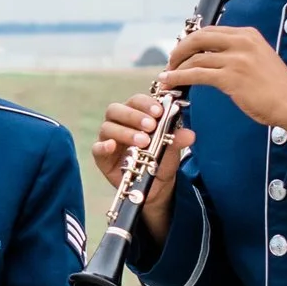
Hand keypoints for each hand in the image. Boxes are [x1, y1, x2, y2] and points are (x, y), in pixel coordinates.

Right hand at [94, 92, 195, 243]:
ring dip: (125, 132)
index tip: (159, 111)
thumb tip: (189, 134)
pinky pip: (97, 148)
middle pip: (116, 109)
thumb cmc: (161, 159)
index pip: (136, 101)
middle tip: (151, 126)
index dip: (146, 103)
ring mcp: (108, 138)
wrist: (156, 185)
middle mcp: (119, 123)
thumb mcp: (172, 149)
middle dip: (134, 116)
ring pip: (107, 127)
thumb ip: (178, 139)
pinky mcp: (102, 156)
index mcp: (135, 114)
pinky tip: (113, 146)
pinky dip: (104, 146)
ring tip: (143, 142)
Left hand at [159, 26, 286, 133]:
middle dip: (180, 49)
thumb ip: (237, 52)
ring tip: (167, 75)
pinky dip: (180, 77)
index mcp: (247, 35)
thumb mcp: (258, 58)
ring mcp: (236, 59)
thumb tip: (211, 55)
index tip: (181, 51)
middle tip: (171, 61)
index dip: (190, 40)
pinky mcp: (231, 77)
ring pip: (195, 58)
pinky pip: (197, 74)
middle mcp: (242, 42)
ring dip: (177, 67)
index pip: (210, 31)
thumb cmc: (276, 87)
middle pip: (198, 38)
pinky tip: (172, 81)